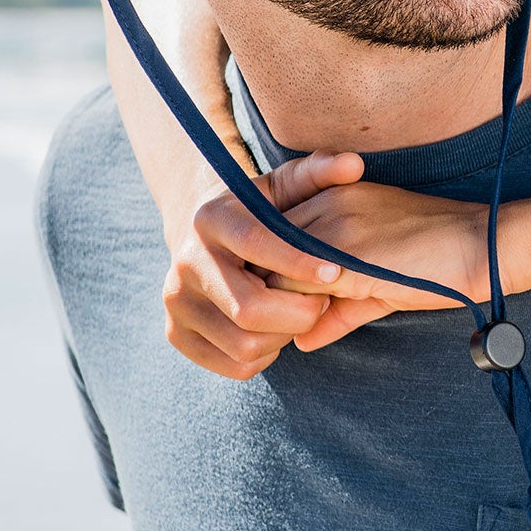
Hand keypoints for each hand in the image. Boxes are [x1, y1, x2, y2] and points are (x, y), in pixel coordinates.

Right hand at [161, 149, 361, 379]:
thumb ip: (322, 171)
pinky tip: (277, 329)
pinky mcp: (176, 334)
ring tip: (301, 313)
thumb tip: (355, 164)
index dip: (298, 263)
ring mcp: (176, 302)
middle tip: (324, 301)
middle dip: (298, 312)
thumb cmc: (262, 210)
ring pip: (244, 344)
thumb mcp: (288, 183)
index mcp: (211, 219)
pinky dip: (267, 356)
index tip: (336, 272)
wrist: (207, 237)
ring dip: (286, 336)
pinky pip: (235, 366)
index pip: (255, 244)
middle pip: (248, 309)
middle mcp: (185, 262)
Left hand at [255, 165, 501, 352]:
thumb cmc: (439, 261)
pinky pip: (296, 286)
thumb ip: (339, 307)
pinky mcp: (345, 253)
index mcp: (336, 194)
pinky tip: (309, 331)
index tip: (282, 304)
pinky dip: (295, 314)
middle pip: (265, 248)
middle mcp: (328, 201)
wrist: (483, 245)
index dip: (273, 273)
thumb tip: (304, 341)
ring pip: (274, 268)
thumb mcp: (379, 281)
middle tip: (279, 323)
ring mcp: (334, 224)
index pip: (274, 234)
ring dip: (278, 305)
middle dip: (267, 289)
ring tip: (293, 329)